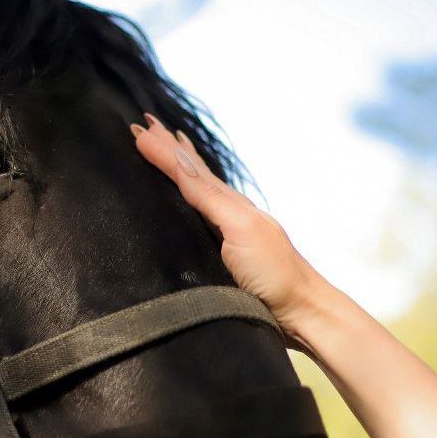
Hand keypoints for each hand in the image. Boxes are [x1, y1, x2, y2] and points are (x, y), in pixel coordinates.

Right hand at [132, 114, 323, 343]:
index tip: (138, 130)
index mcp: (228, 204)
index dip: (163, 150)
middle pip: (191, 174)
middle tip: (145, 126)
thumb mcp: (240, 228)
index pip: (188, 170)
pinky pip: (198, 216)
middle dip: (167, 149)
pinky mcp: (223, 256)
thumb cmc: (272, 272)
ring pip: (195, 190)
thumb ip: (209, 197)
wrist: (298, 311)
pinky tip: (186, 197)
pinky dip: (187, 197)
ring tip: (166, 146)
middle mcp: (225, 213)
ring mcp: (225, 234)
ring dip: (176, 167)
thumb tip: (181, 162)